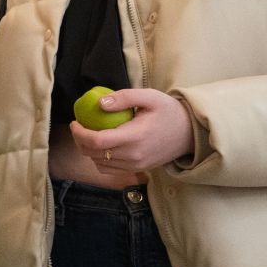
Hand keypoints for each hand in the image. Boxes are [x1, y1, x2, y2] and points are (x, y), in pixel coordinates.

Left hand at [65, 88, 194, 172]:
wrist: (190, 133)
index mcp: (134, 137)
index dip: (79, 133)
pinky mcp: (137, 170)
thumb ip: (124, 97)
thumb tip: (100, 103)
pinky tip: (100, 147)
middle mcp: (133, 156)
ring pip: (98, 163)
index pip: (96, 141)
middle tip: (78, 127)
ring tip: (88, 135)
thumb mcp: (150, 97)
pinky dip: (99, 160)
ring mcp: (135, 166)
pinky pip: (109, 170)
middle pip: (93, 154)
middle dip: (79, 141)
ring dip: (88, 151)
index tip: (75, 122)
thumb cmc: (169, 111)